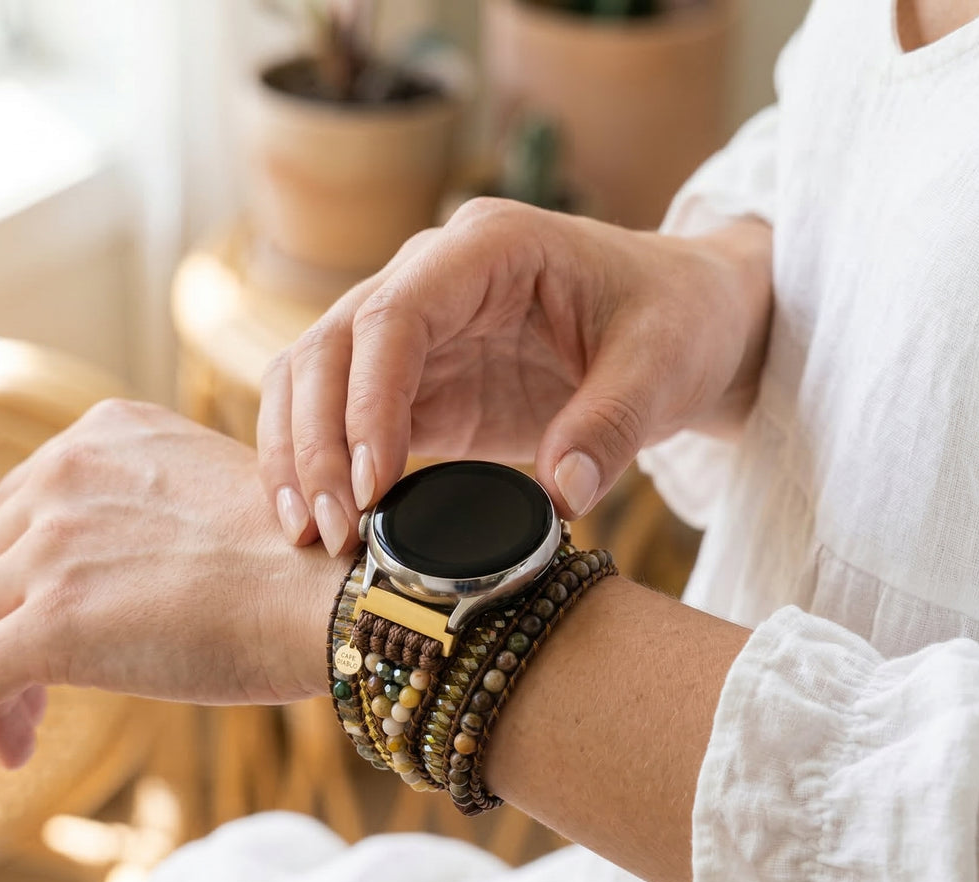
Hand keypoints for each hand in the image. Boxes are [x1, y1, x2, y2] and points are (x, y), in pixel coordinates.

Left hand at [0, 399, 348, 775]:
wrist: (335, 593)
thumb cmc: (306, 561)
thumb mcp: (214, 497)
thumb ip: (154, 512)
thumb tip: (131, 579)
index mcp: (108, 436)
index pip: (27, 507)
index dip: (26, 573)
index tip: (43, 619)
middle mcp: (66, 475)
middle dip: (7, 624)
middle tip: (37, 686)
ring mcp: (51, 547)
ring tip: (19, 732)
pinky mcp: (49, 624)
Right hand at [257, 197, 771, 553]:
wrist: (682, 321)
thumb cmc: (676, 322)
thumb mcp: (664, 368)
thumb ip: (613, 425)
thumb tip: (559, 497)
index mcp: (491, 249)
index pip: (396, 314)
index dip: (369, 401)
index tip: (374, 484)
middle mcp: (432, 276)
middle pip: (331, 345)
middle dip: (317, 441)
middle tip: (332, 530)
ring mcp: (416, 331)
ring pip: (312, 376)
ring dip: (296, 453)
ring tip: (308, 535)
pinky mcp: (417, 383)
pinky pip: (337, 414)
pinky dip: (315, 463)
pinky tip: (314, 520)